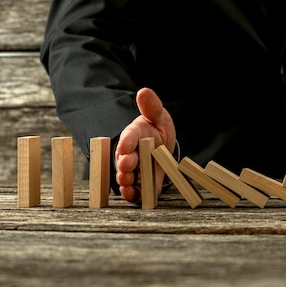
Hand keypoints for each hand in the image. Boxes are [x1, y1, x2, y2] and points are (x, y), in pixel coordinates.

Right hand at [115, 87, 175, 202]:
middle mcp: (131, 153)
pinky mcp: (141, 183)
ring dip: (126, 179)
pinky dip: (133, 194)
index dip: (127, 142)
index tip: (125, 146)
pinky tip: (133, 195)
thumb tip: (144, 91)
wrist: (160, 146)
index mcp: (134, 135)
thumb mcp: (157, 116)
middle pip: (125, 158)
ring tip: (127, 181)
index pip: (129, 137)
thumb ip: (151, 107)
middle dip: (125, 162)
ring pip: (127, 175)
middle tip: (126, 165)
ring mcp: (135, 169)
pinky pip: (136, 190)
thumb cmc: (156, 129)